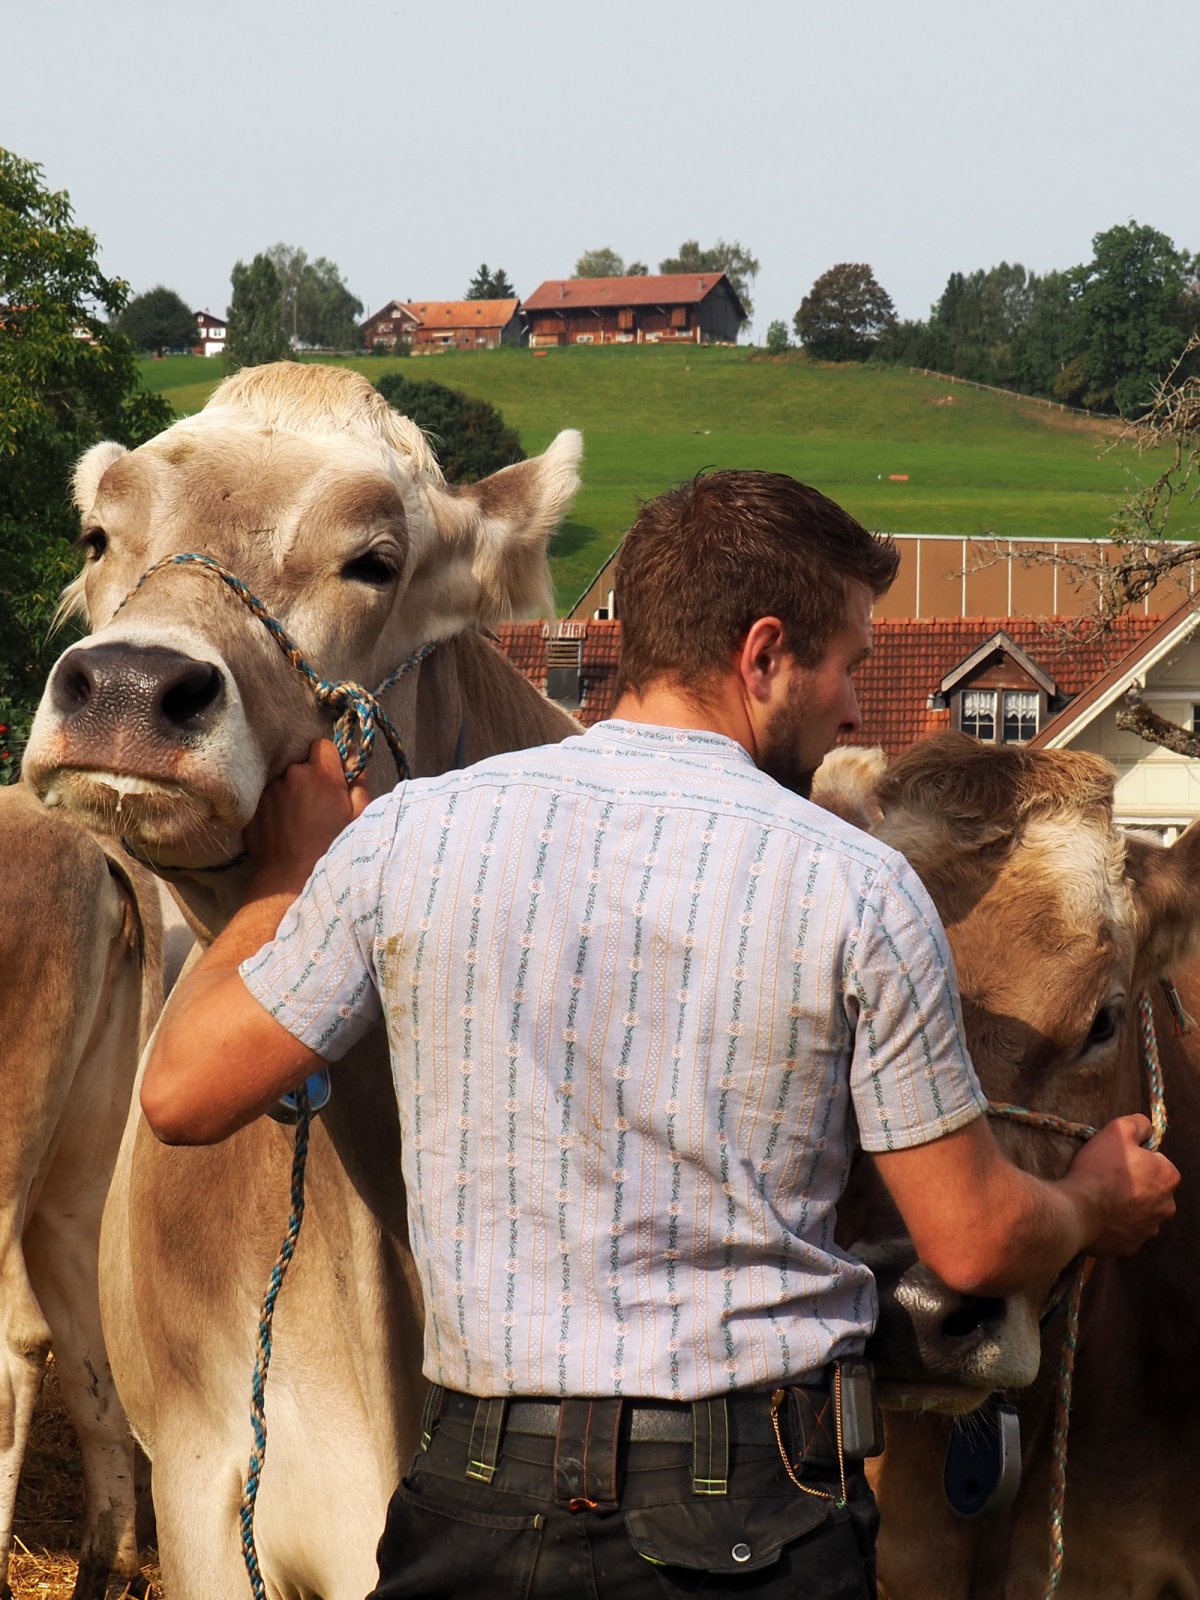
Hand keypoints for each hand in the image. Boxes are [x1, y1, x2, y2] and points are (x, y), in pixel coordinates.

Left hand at [245, 739, 369, 898]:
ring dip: (291, 793)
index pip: (323, 745)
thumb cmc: (331, 850)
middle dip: (310, 778)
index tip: (331, 778)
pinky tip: (283, 828)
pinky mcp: (254, 806)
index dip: (329, 760)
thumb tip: (355, 762)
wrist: (291, 879)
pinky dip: (275, 807)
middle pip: (302, 764)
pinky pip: (267, 797)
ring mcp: (269, 790)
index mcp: (321, 775)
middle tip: (317, 806)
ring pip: (283, 781)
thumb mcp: (358, 818)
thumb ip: (358, 785)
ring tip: (298, 821)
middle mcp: (292, 775)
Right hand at [1066, 1113, 1179, 1256]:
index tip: (1116, 1159)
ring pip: (1140, 1211)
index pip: (1156, 1161)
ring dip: (1126, 1205)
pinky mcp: (1132, 1246)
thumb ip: (1138, 1123)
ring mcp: (1149, 1229)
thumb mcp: (1117, 1130)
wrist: (1078, 1210)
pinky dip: (1116, 1223)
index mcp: (1168, 1177)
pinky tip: (1099, 1215)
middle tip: (1107, 1177)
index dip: (1136, 1157)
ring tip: (1101, 1197)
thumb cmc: (1099, 1169)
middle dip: (1135, 1183)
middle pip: (1151, 1188)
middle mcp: (1167, 1206)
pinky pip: (1126, 1230)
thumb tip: (1146, 1127)